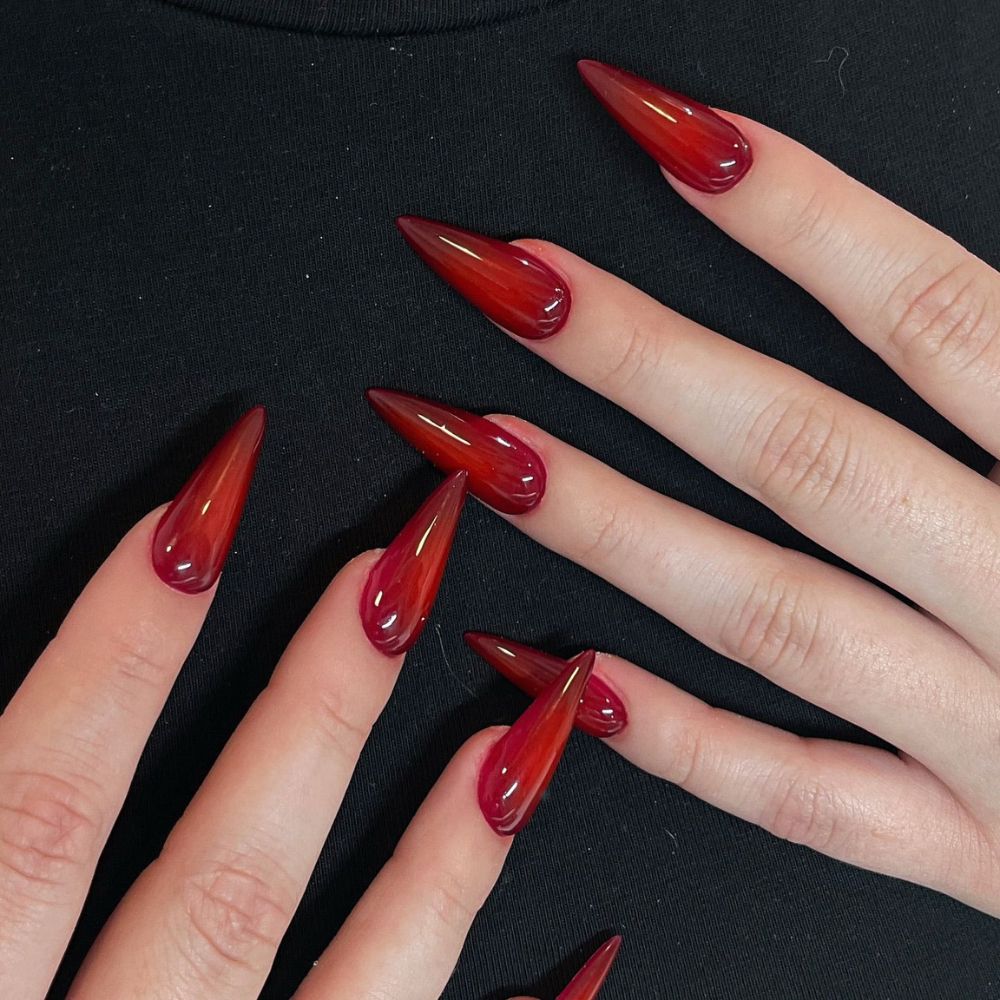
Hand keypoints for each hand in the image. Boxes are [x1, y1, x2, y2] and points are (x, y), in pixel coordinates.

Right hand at [0, 410, 607, 998]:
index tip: (207, 501)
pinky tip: (584, 957)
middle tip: (405, 563)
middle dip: (319, 707)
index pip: (42, 804)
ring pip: (359, 988)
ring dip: (450, 856)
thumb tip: (25, 709)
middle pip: (227, 875)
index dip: (116, 646)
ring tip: (529, 731)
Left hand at [379, 60, 999, 917]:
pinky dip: (684, 742)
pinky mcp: (976, 853)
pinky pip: (806, 799)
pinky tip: (565, 679)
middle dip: (643, 360)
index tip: (656, 134)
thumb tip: (944, 284)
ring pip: (774, 615)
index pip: (933, 312)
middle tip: (505, 283)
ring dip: (616, 530)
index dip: (794, 214)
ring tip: (489, 454)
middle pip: (808, 450)